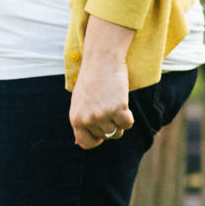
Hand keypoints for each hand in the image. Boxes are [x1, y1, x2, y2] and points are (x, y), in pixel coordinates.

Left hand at [70, 15, 137, 149]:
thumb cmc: (91, 80)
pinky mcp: (117, 109)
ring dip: (119, 120)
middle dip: (110, 125)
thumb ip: (80, 122)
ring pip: (117, 131)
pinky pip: (128, 124)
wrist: (101, 61)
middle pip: (105, 136)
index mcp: (75, 119)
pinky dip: (128, 116)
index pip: (85, 143)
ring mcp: (102, 115)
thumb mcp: (79, 102)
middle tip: (107, 106)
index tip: (102, 130)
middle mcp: (87, 119)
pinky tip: (122, 101)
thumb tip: (78, 144)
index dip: (96, 139)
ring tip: (113, 102)